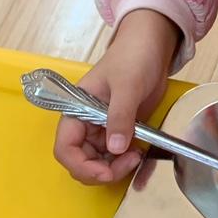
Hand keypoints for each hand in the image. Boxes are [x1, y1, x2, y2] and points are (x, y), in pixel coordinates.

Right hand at [53, 9, 180, 184]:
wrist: (152, 45)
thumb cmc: (133, 56)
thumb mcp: (127, 85)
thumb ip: (120, 116)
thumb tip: (115, 148)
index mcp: (76, 109)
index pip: (65, 147)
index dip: (80, 166)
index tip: (104, 172)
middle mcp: (84, 122)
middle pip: (80, 160)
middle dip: (101, 170)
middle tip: (128, 163)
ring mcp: (101, 127)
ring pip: (98, 161)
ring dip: (114, 167)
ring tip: (135, 156)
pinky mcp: (118, 129)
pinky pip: (114, 155)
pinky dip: (123, 161)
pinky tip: (137, 153)